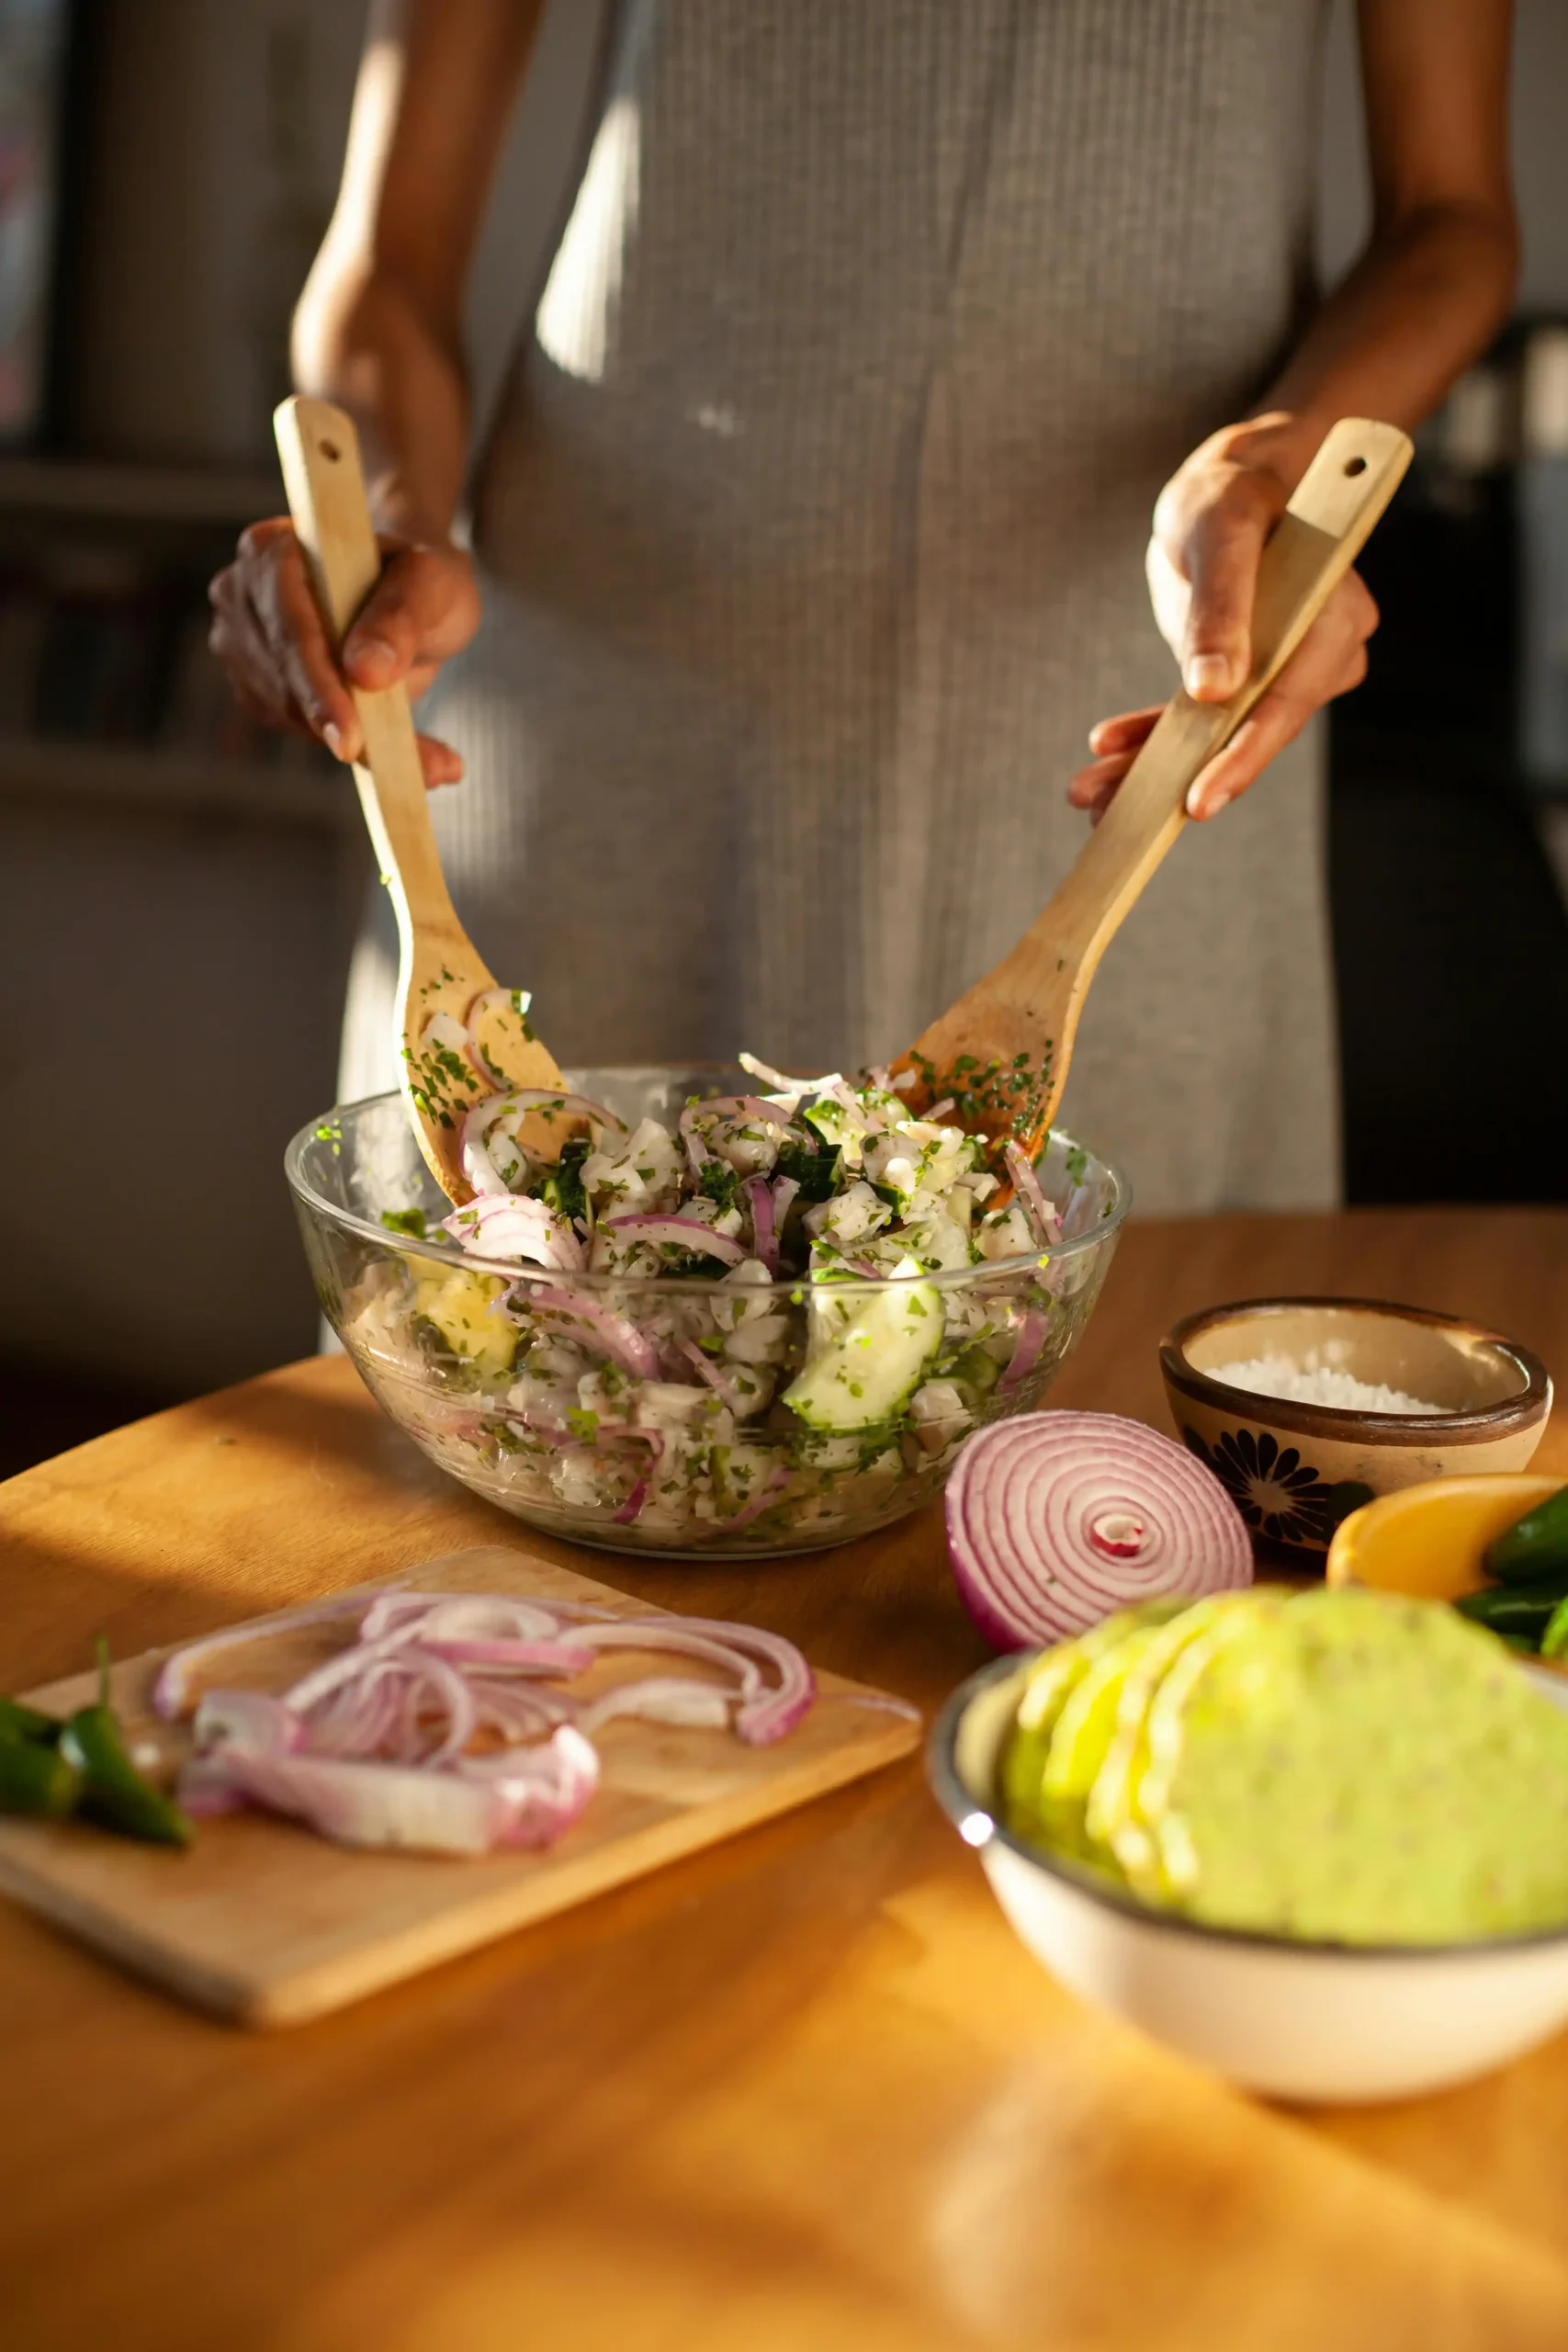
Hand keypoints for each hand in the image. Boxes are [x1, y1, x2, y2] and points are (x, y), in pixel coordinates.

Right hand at [208, 521, 480, 786]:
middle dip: (344, 724)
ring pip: (289, 714)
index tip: (350, 738)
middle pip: (282, 677)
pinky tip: (402, 751)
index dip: (318, 686)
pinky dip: (355, 748)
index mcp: (271, 549)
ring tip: (436, 762)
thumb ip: (399, 618)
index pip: (288, 627)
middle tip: (422, 767)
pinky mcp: (258, 688)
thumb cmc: (418, 580)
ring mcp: (242, 645)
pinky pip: (299, 731)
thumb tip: (365, 672)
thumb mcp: (428, 584)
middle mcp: (240, 594)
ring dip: (360, 744)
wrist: (410, 599)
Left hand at [1070, 417, 1378, 821]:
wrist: (1227, 485)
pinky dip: (1149, 741)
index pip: (1288, 701)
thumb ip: (1221, 606)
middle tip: (1107, 809)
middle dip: (1179, 775)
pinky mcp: (1243, 678)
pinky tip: (1105, 751)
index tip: (1198, 801)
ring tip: (1088, 792)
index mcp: (1335, 618)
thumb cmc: (1232, 493)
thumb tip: (1214, 689)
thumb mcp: (1222, 532)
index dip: (1243, 755)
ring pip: (1218, 736)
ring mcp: (1281, 672)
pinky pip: (1198, 721)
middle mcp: (1320, 656)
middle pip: (1250, 732)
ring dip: (1149, 769)